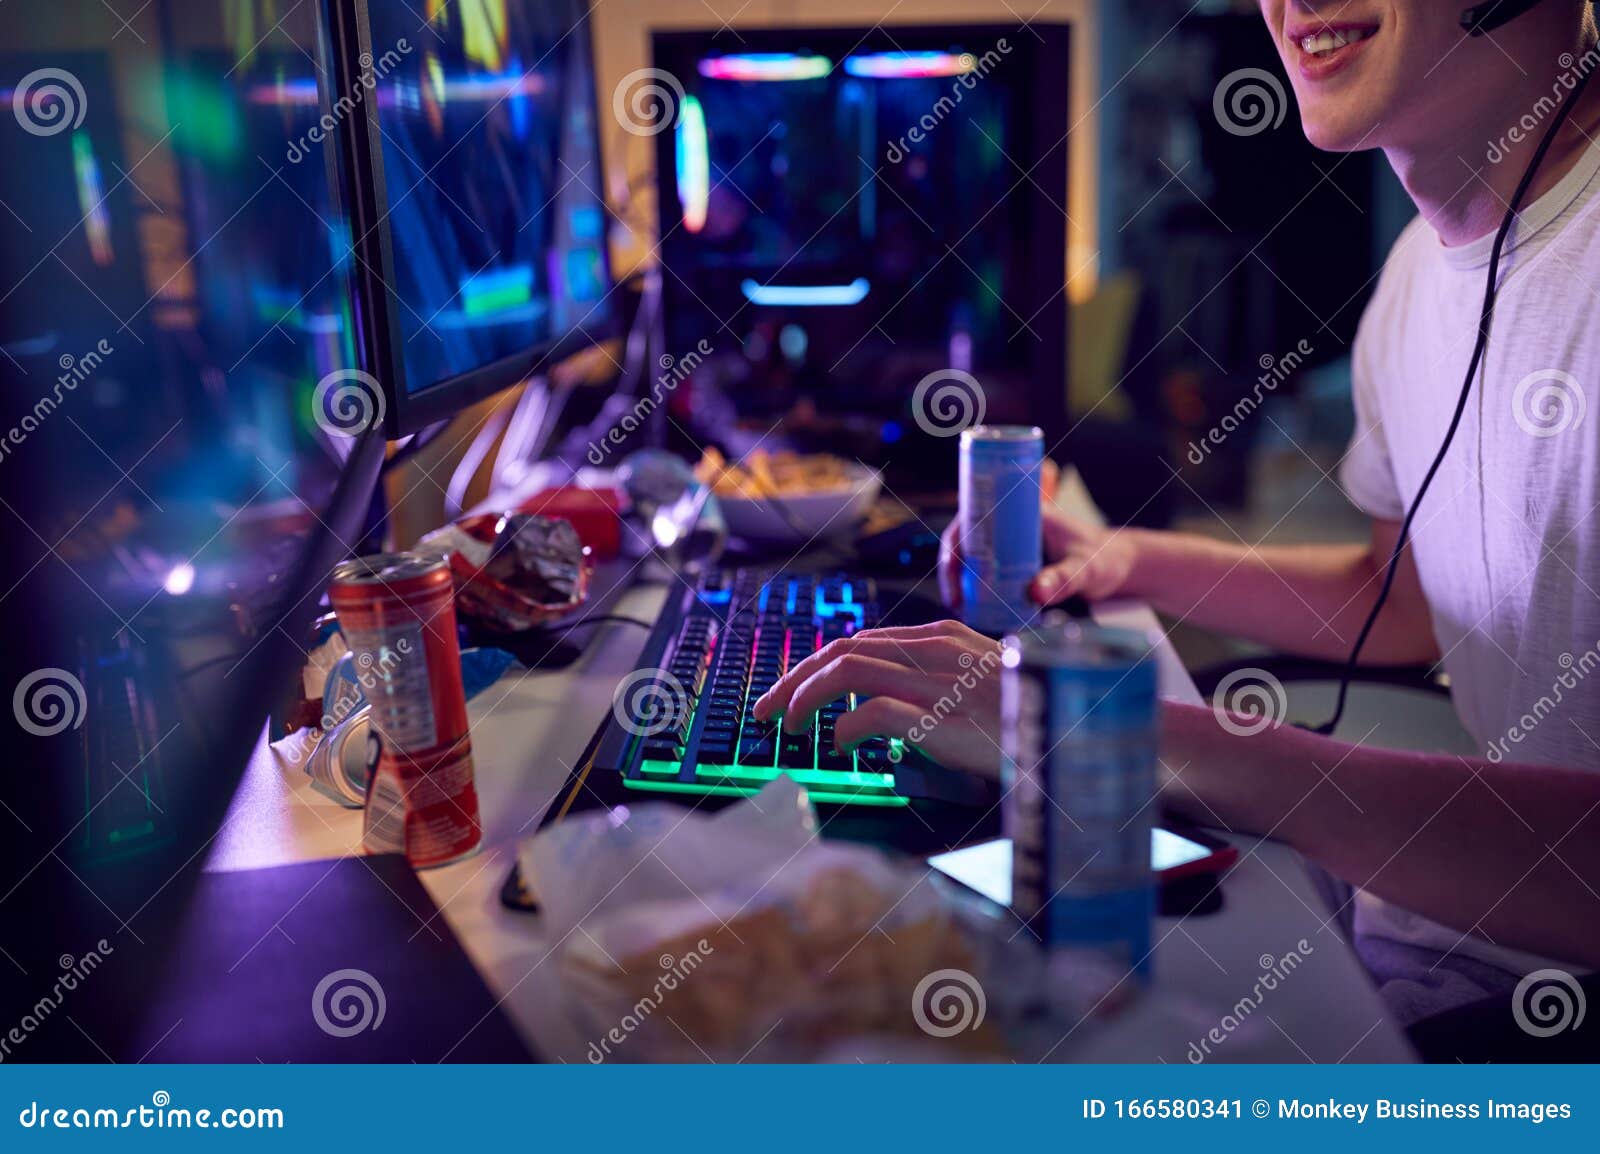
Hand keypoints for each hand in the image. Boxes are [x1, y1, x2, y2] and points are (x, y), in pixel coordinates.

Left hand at [751, 621, 1004, 777]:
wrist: (1080, 728)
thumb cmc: (1029, 714)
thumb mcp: (978, 684)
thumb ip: (934, 682)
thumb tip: (879, 706)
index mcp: (939, 637)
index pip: (858, 641)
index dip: (813, 666)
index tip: (787, 690)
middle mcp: (933, 650)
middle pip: (841, 650)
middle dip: (793, 678)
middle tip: (764, 709)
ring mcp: (937, 681)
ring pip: (846, 672)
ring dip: (805, 698)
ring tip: (786, 725)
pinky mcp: (943, 716)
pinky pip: (873, 713)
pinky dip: (845, 726)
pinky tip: (838, 744)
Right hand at [940, 500, 1140, 608]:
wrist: (1121, 567)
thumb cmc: (1106, 558)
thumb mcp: (1085, 568)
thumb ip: (1064, 579)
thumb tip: (1034, 594)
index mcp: (1024, 512)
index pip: (977, 514)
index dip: (957, 537)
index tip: (953, 564)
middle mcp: (1013, 526)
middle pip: (967, 538)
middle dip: (952, 566)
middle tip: (955, 598)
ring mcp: (1013, 546)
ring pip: (974, 558)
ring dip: (960, 580)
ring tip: (959, 607)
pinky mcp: (1017, 565)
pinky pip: (987, 572)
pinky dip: (974, 588)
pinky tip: (970, 609)